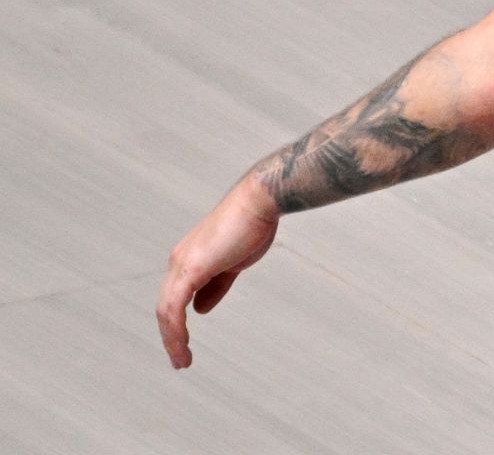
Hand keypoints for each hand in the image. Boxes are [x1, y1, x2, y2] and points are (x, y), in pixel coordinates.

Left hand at [157, 175, 280, 367]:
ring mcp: (182, 264)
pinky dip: (175, 329)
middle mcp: (178, 262)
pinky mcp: (190, 268)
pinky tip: (182, 345)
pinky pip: (174, 306)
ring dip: (171, 339)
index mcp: (188, 260)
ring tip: (181, 361)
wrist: (260, 202)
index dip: (176, 323)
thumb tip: (200, 309)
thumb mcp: (233, 262)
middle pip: (164, 307)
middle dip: (170, 336)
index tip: (183, 345)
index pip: (173, 298)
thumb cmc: (252, 225)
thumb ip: (216, 286)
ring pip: (165, 310)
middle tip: (180, 360)